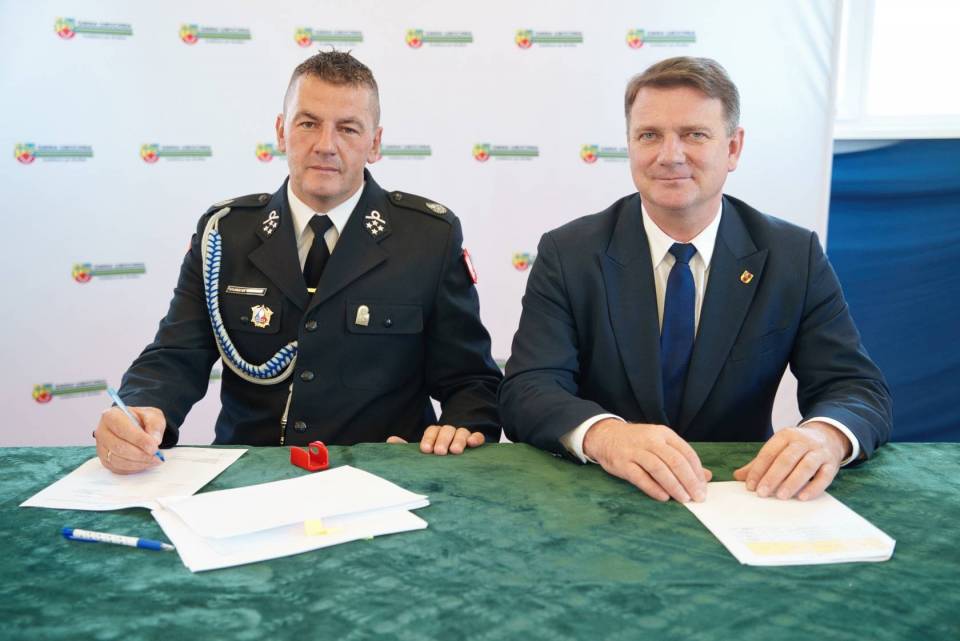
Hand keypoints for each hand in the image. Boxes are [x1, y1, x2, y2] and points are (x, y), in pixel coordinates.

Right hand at [93, 406, 165, 473]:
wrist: (137, 427)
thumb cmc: (142, 420)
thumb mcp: (153, 415)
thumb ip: (155, 425)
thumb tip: (155, 440)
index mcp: (111, 416)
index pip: (122, 428)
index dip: (139, 439)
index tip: (154, 446)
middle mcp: (102, 432)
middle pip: (118, 447)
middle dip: (140, 454)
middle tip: (156, 455)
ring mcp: (102, 448)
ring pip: (118, 460)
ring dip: (139, 463)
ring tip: (154, 459)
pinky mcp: (105, 460)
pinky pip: (118, 468)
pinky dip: (134, 468)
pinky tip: (146, 463)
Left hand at [386, 424, 485, 454]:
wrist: (457, 464)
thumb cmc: (436, 457)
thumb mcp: (423, 453)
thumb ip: (407, 448)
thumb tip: (391, 440)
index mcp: (435, 434)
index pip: (431, 430)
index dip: (428, 439)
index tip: (426, 450)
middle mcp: (449, 432)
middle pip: (446, 430)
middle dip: (443, 440)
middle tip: (440, 452)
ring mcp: (463, 436)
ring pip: (461, 432)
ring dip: (458, 440)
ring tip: (455, 451)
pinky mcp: (476, 441)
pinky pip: (478, 436)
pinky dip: (476, 438)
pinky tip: (473, 444)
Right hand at [583, 419, 711, 501]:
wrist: (605, 435)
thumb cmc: (638, 442)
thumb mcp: (661, 444)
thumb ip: (683, 459)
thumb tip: (707, 476)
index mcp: (664, 434)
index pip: (686, 453)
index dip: (697, 472)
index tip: (704, 488)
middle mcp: (650, 440)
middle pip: (675, 461)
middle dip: (689, 481)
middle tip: (698, 497)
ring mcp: (635, 451)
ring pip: (659, 469)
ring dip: (674, 486)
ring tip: (684, 499)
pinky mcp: (622, 463)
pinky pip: (640, 477)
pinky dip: (654, 488)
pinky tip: (664, 497)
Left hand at [733, 422, 849, 500]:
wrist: (828, 436)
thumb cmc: (796, 447)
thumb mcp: (778, 449)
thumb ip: (759, 463)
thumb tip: (738, 476)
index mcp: (785, 435)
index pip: (769, 452)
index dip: (758, 469)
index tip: (750, 485)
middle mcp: (803, 441)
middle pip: (786, 459)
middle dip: (772, 477)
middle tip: (762, 493)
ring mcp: (819, 452)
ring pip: (806, 466)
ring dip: (792, 482)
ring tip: (780, 496)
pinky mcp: (832, 463)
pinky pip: (824, 476)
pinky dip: (814, 487)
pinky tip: (802, 497)